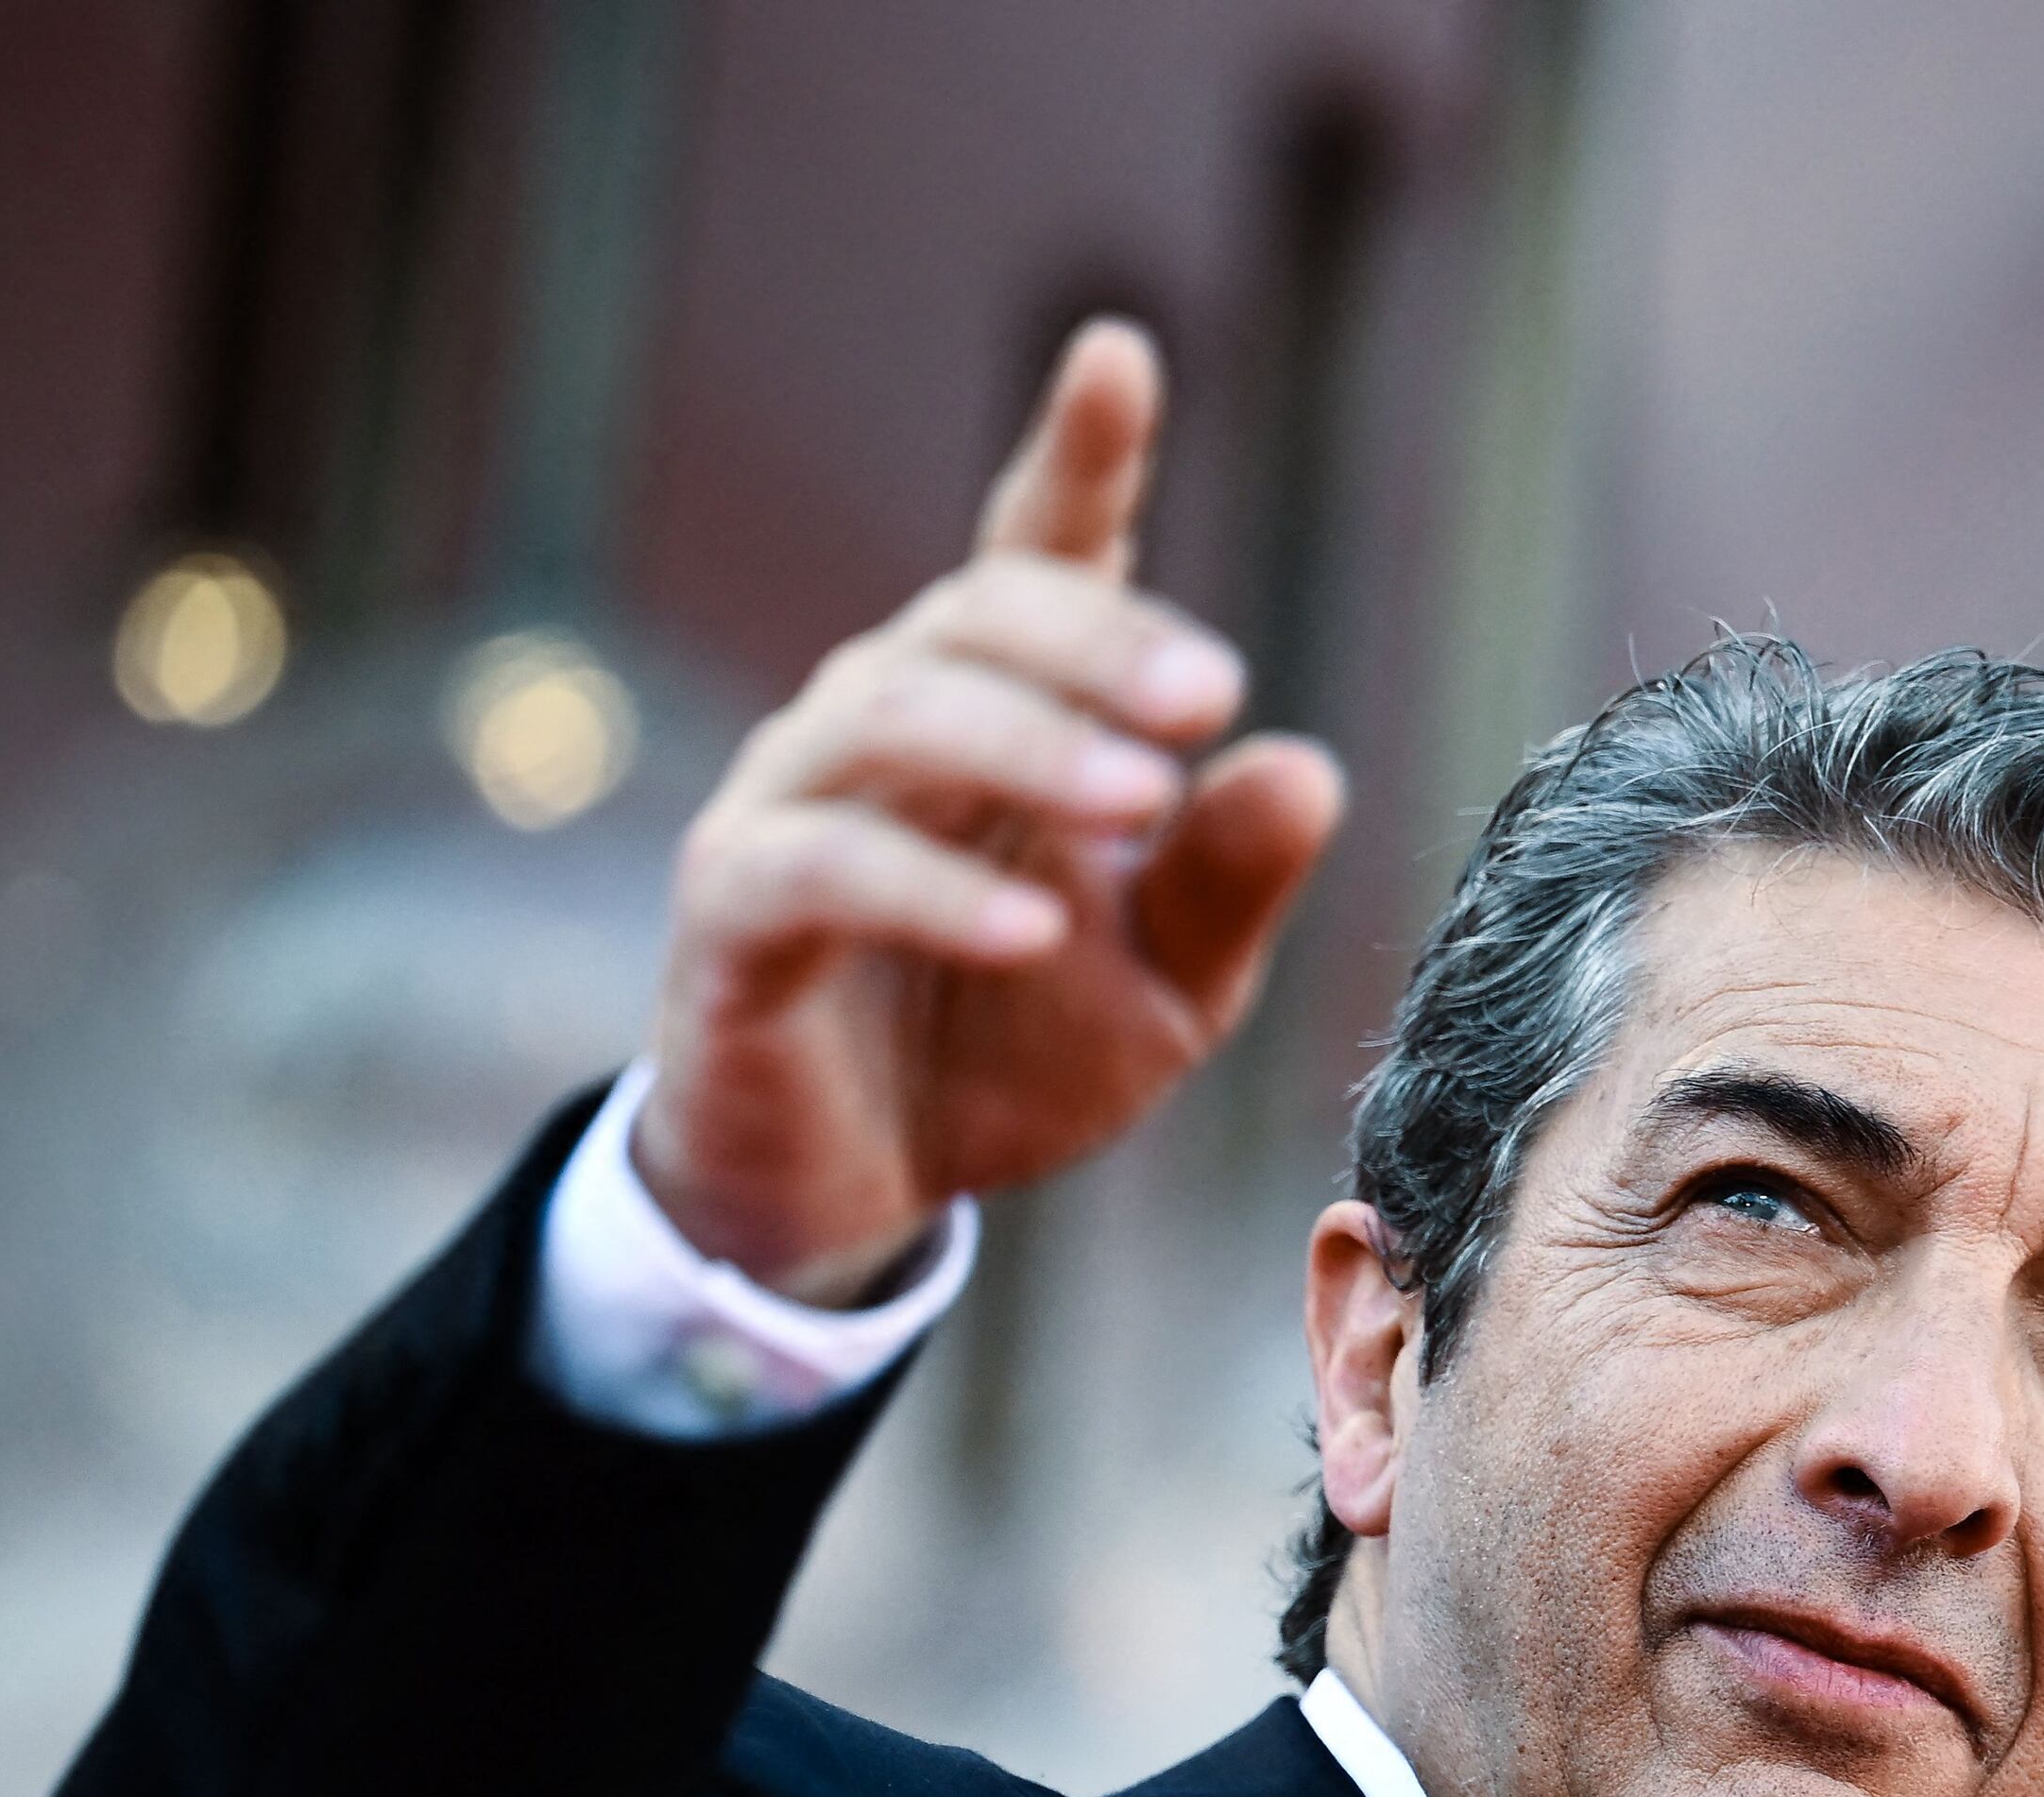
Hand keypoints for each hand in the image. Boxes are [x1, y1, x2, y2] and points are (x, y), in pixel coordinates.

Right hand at [635, 319, 1347, 1302]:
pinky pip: (822, 866)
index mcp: (1004, 713)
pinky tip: (1027, 930)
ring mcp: (795, 802)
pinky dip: (929, 889)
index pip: (1038, 552)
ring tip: (1137, 799)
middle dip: (1098, 641)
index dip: (1077, 453)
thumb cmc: (1015, 1049)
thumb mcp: (1169, 985)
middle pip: (979, 617)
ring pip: (894, 714)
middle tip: (1208, 696)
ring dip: (1027, 747)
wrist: (865, 1191)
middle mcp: (886, 720)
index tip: (1120, 357)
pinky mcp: (734, 910)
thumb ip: (1230, 880)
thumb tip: (1310, 766)